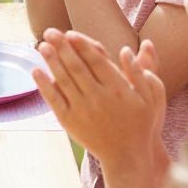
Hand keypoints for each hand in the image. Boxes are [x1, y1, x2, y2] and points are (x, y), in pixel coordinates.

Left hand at [33, 30, 166, 165]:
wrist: (127, 156)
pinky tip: (36, 71)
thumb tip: (126, 50)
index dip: (82, 45)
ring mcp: (82, 110)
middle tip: (50, 31)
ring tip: (42, 45)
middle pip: (76, 67)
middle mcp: (98, 98)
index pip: (96, 61)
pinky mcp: (70, 122)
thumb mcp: (151, 97)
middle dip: (62, 47)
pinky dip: (44, 85)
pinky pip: (54, 100)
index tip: (70, 33)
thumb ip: (140, 72)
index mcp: (118, 89)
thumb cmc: (141, 123)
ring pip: (63, 80)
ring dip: (51, 61)